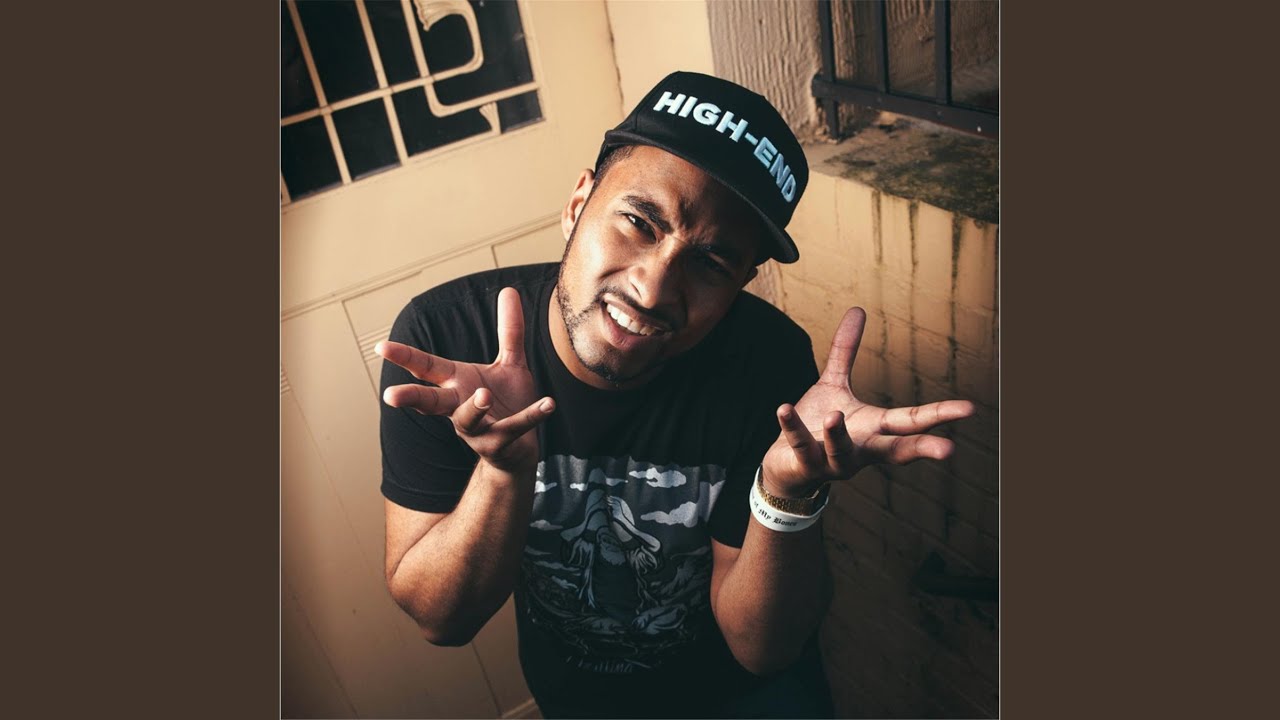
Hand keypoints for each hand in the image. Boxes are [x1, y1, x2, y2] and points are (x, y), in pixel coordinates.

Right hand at [377, 287, 554, 473]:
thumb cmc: (506, 403)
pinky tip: (548, 404)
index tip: (380, 347)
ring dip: (473, 408)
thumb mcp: (509, 363)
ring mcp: (478, 430)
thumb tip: (508, 290)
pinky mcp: (501, 442)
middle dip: (411, 398)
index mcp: (457, 384)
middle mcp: (459, 407)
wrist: (520, 449)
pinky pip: (515, 427)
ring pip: (467, 420)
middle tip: (390, 396)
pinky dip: (531, 415)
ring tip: (482, 394)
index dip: (404, 357)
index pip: (426, 367)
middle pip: (430, 402)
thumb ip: (509, 330)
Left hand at [761, 308, 974, 497]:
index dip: (940, 414)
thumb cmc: (817, 425)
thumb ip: (844, 351)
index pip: (912, 421)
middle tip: (948, 450)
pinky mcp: (804, 464)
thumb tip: (857, 309)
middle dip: (922, 449)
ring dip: (839, 436)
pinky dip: (793, 427)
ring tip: (836, 416)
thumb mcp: (833, 385)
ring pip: (842, 452)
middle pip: (896, 451)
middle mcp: (860, 450)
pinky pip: (801, 445)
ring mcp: (833, 461)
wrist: (786, 467)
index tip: (969, 409)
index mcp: (874, 429)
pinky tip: (783, 408)